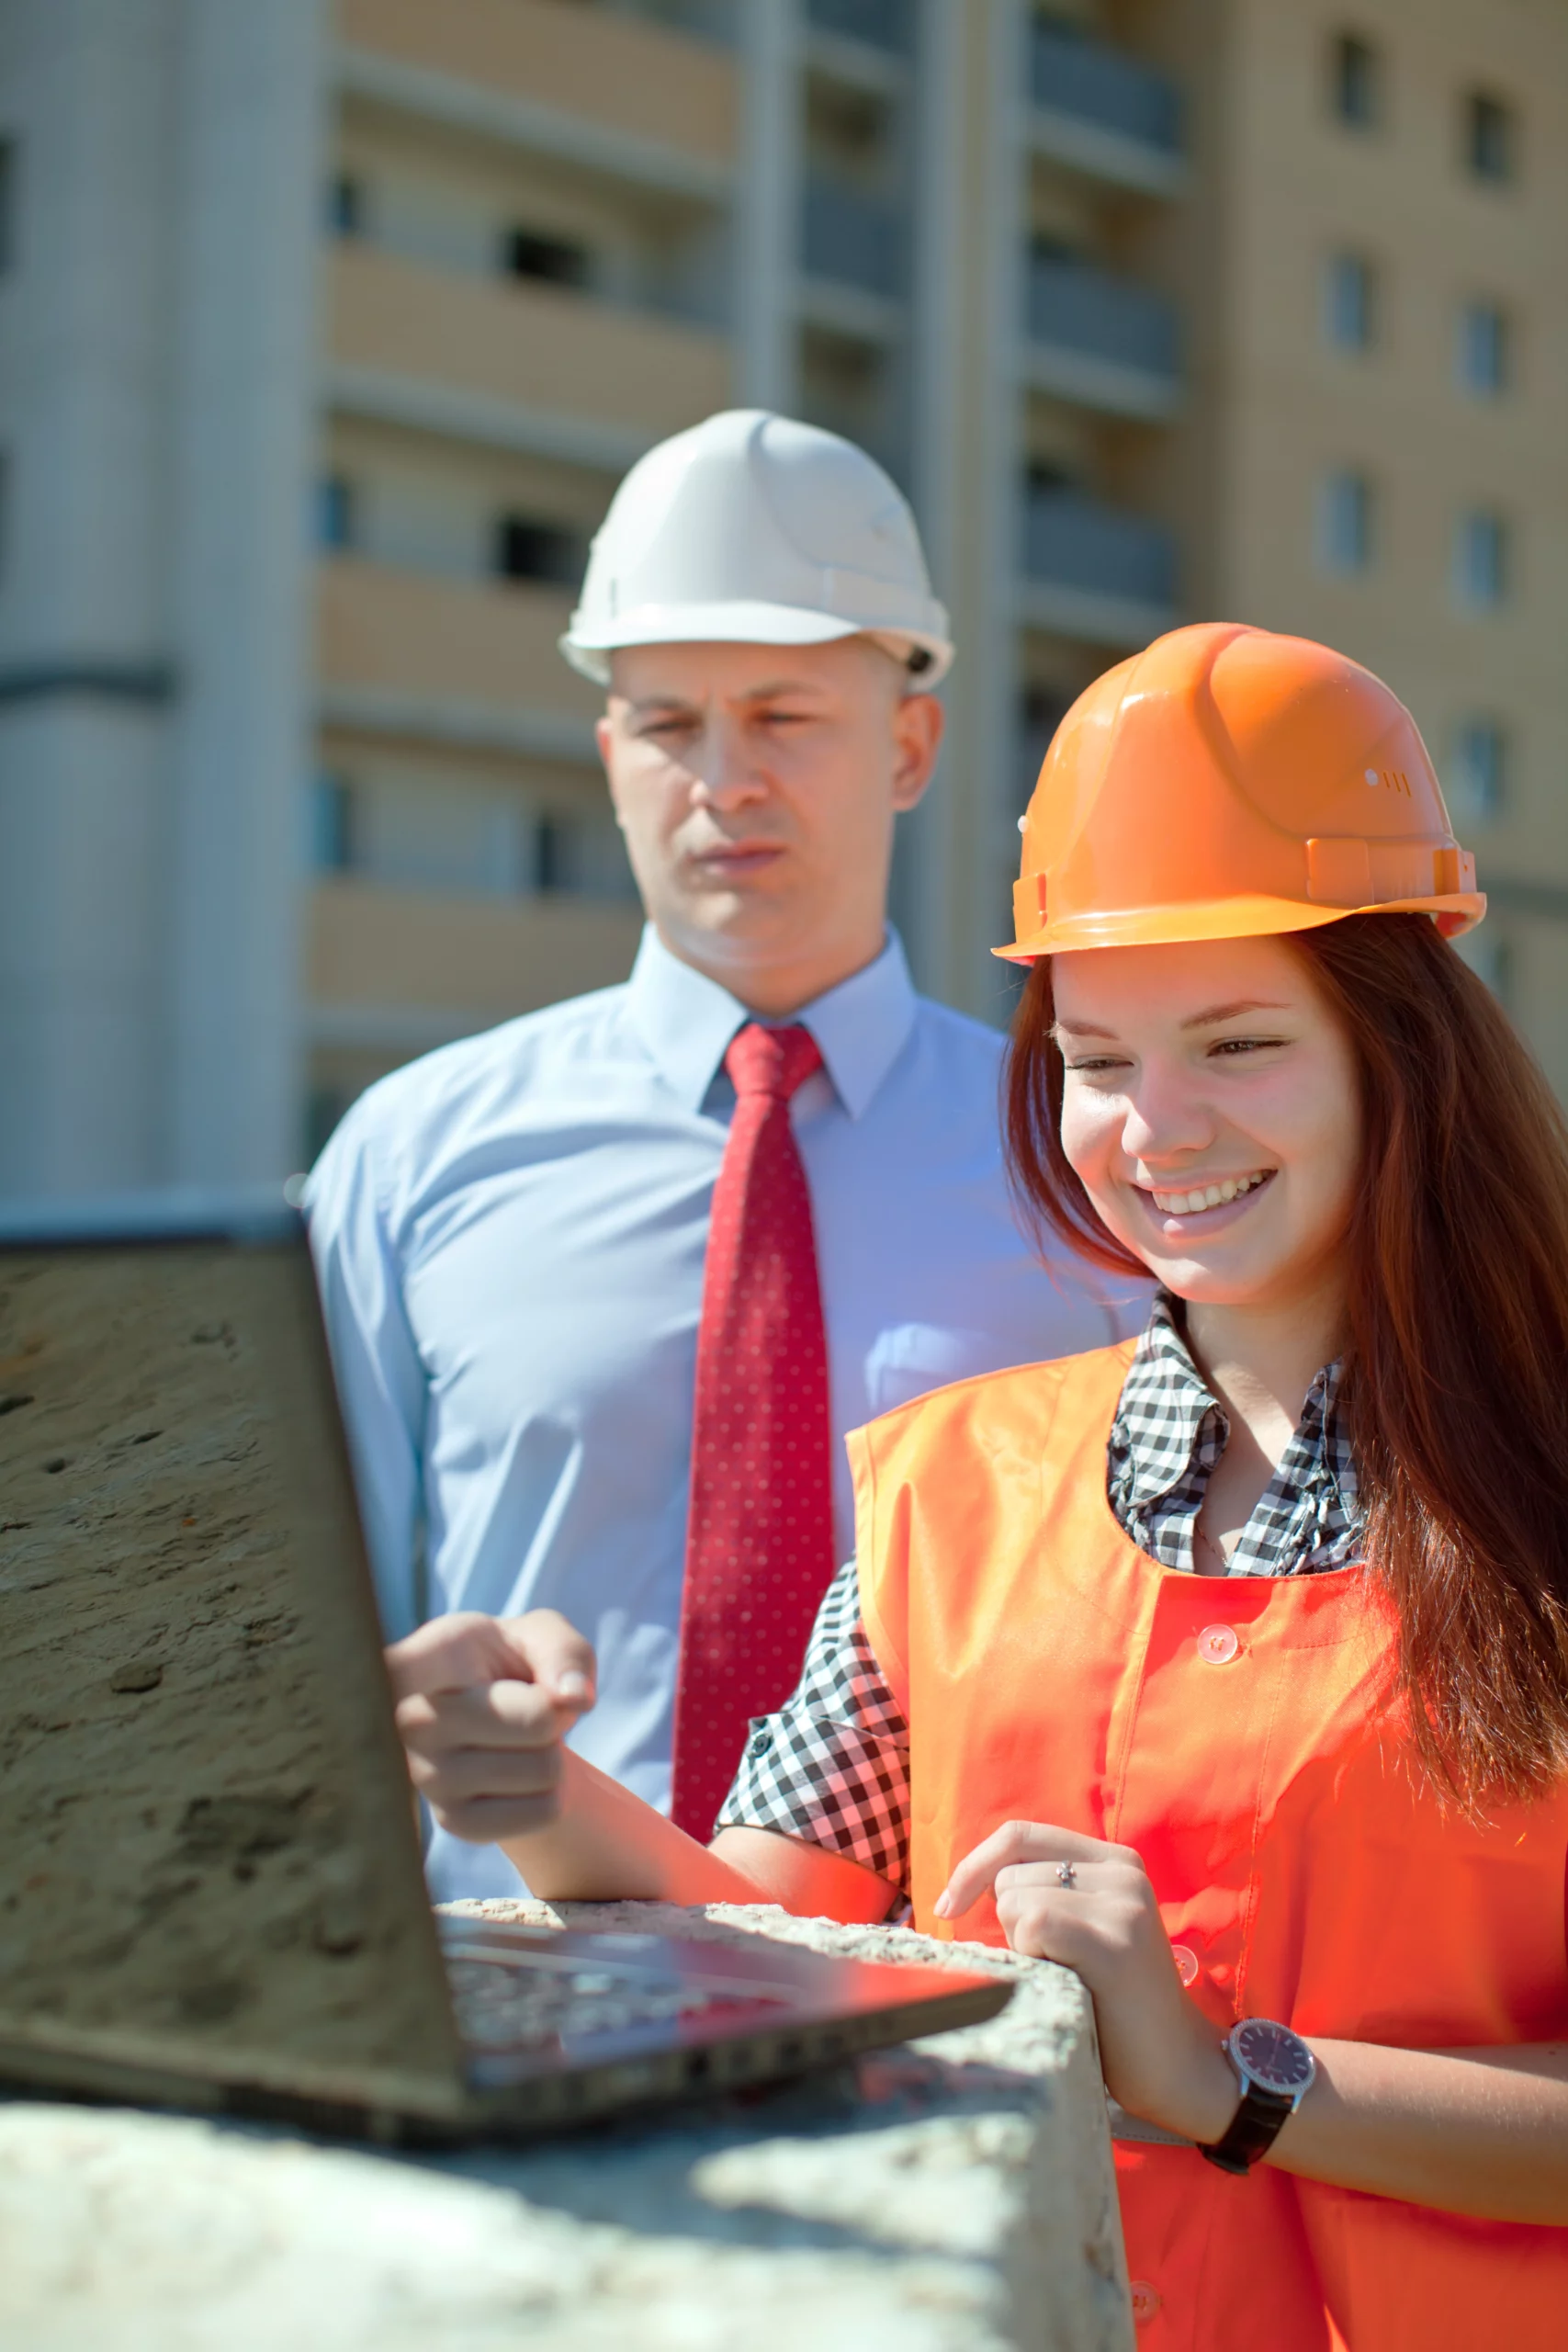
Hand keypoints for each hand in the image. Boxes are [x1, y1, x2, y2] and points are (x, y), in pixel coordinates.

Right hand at [384, 1610, 595, 1843]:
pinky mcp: (452, 1821)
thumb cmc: (509, 1662)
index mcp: (415, 1665)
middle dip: (553, 1713)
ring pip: (544, 1769)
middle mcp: (407, 1724)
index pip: (472, 1683)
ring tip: (516, 1738)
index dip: (530, 1689)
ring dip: (552, 1753)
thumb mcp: (539, 1635)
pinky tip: (516, 1772)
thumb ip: (563, 1652)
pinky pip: (544, 1811)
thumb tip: (573, 1696)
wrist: (494, 1716)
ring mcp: (425, 1778)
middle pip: (538, 1723)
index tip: (492, 1676)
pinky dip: (551, 1793)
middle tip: (525, 1707)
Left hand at [936, 1821, 1238, 2141]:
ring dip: (1022, 1946)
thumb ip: (1046, 1894)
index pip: (1019, 1834)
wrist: (1177, 2067)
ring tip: (1066, 1975)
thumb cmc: (1113, 2005)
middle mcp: (1122, 1871)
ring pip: (1015, 1899)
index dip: (975, 1864)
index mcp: (1114, 1861)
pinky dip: (1032, 1955)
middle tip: (1053, 1965)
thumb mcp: (1084, 1930)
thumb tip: (961, 1886)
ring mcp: (1123, 1903)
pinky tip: (1066, 1981)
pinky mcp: (1115, 1941)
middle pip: (1010, 1873)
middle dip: (1009, 1924)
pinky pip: (1034, 1922)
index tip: (948, 1907)